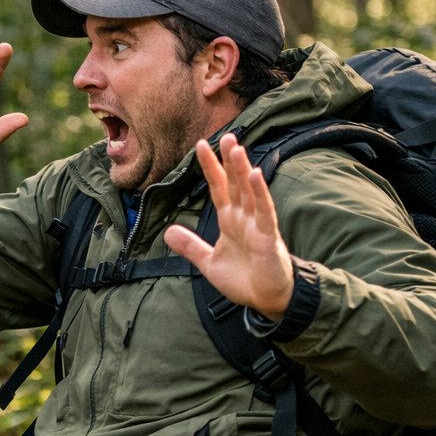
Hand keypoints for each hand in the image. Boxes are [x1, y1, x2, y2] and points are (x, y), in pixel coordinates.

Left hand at [163, 134, 294, 318]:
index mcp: (230, 220)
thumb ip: (190, 246)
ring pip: (249, 191)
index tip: (200, 145)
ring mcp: (257, 224)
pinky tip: (254, 175)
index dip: (210, 167)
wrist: (265, 300)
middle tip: (226, 136)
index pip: (218, 187)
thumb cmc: (244, 279)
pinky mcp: (268, 236)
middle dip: (229, 160)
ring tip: (236, 148)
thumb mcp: (208, 262)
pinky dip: (259, 192)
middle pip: (235, 183)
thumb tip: (167, 231)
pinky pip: (264, 210)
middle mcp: (243, 217)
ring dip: (242, 169)